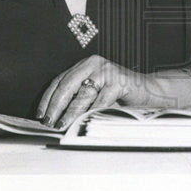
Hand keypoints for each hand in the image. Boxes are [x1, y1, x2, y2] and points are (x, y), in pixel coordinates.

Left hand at [36, 55, 162, 127]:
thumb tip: (54, 117)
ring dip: (70, 113)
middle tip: (48, 122)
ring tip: (62, 125)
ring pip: (83, 94)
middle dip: (55, 107)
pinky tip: (84, 123)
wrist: (150, 92)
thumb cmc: (121, 95)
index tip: (40, 114)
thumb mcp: (96, 93)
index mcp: (85, 65)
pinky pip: (101, 101)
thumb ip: (79, 98)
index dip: (48, 98)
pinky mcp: (120, 82)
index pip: (60, 80)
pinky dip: (91, 114)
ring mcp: (108, 71)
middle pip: (67, 85)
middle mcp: (94, 64)